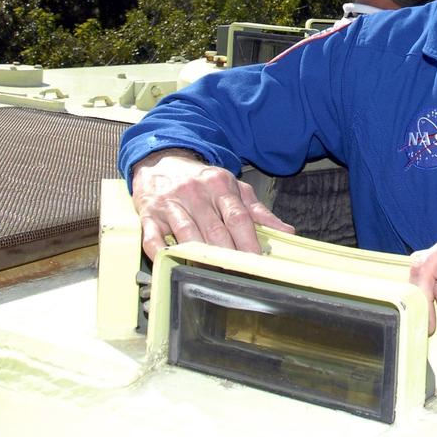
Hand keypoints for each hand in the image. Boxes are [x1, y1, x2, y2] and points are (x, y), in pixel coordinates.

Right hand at [131, 149, 294, 258]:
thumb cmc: (202, 180)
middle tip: (239, 274)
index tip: (257, 261)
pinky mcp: (149, 215)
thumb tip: (286, 232)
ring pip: (187, 234)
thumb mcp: (233, 187)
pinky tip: (170, 263)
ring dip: (199, 255)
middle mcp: (196, 193)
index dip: (248, 241)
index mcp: (220, 185)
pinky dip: (160, 252)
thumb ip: (257, 211)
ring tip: (212, 275)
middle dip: (228, 254)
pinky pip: (153, 237)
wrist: (162, 161)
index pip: (238, 217)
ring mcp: (171, 203)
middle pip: (215, 229)